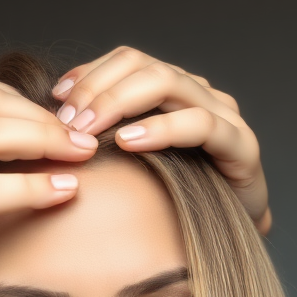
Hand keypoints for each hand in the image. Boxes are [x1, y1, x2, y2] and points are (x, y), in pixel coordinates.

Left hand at [50, 46, 271, 235]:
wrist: (235, 236)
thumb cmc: (181, 202)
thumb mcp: (136, 165)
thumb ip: (108, 139)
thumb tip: (57, 128)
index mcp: (174, 91)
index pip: (127, 61)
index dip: (89, 73)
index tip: (56, 98)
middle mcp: (199, 93)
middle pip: (142, 65)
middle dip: (98, 89)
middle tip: (66, 121)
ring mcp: (223, 114)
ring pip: (167, 83)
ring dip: (120, 103)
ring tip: (88, 129)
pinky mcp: (240, 144)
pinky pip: (198, 124)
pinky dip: (161, 129)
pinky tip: (129, 142)